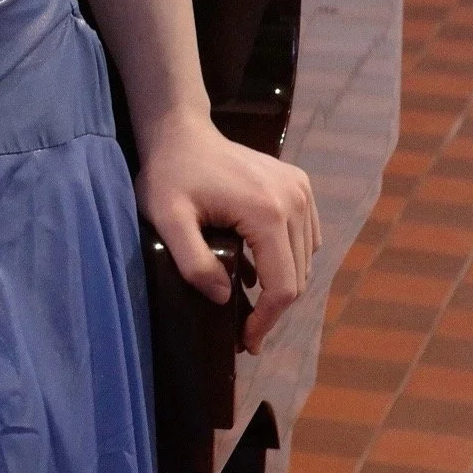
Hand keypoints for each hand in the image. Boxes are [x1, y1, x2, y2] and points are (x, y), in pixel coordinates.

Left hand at [136, 113, 319, 351]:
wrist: (180, 130)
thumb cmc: (168, 173)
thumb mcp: (166, 218)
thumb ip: (192, 261)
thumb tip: (224, 300)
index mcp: (268, 212)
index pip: (283, 287)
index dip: (266, 321)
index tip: (246, 342)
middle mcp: (295, 200)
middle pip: (298, 277)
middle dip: (273, 310)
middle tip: (245, 330)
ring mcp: (301, 189)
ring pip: (306, 260)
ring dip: (281, 285)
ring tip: (251, 303)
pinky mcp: (300, 184)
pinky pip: (306, 237)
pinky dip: (288, 258)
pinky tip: (260, 265)